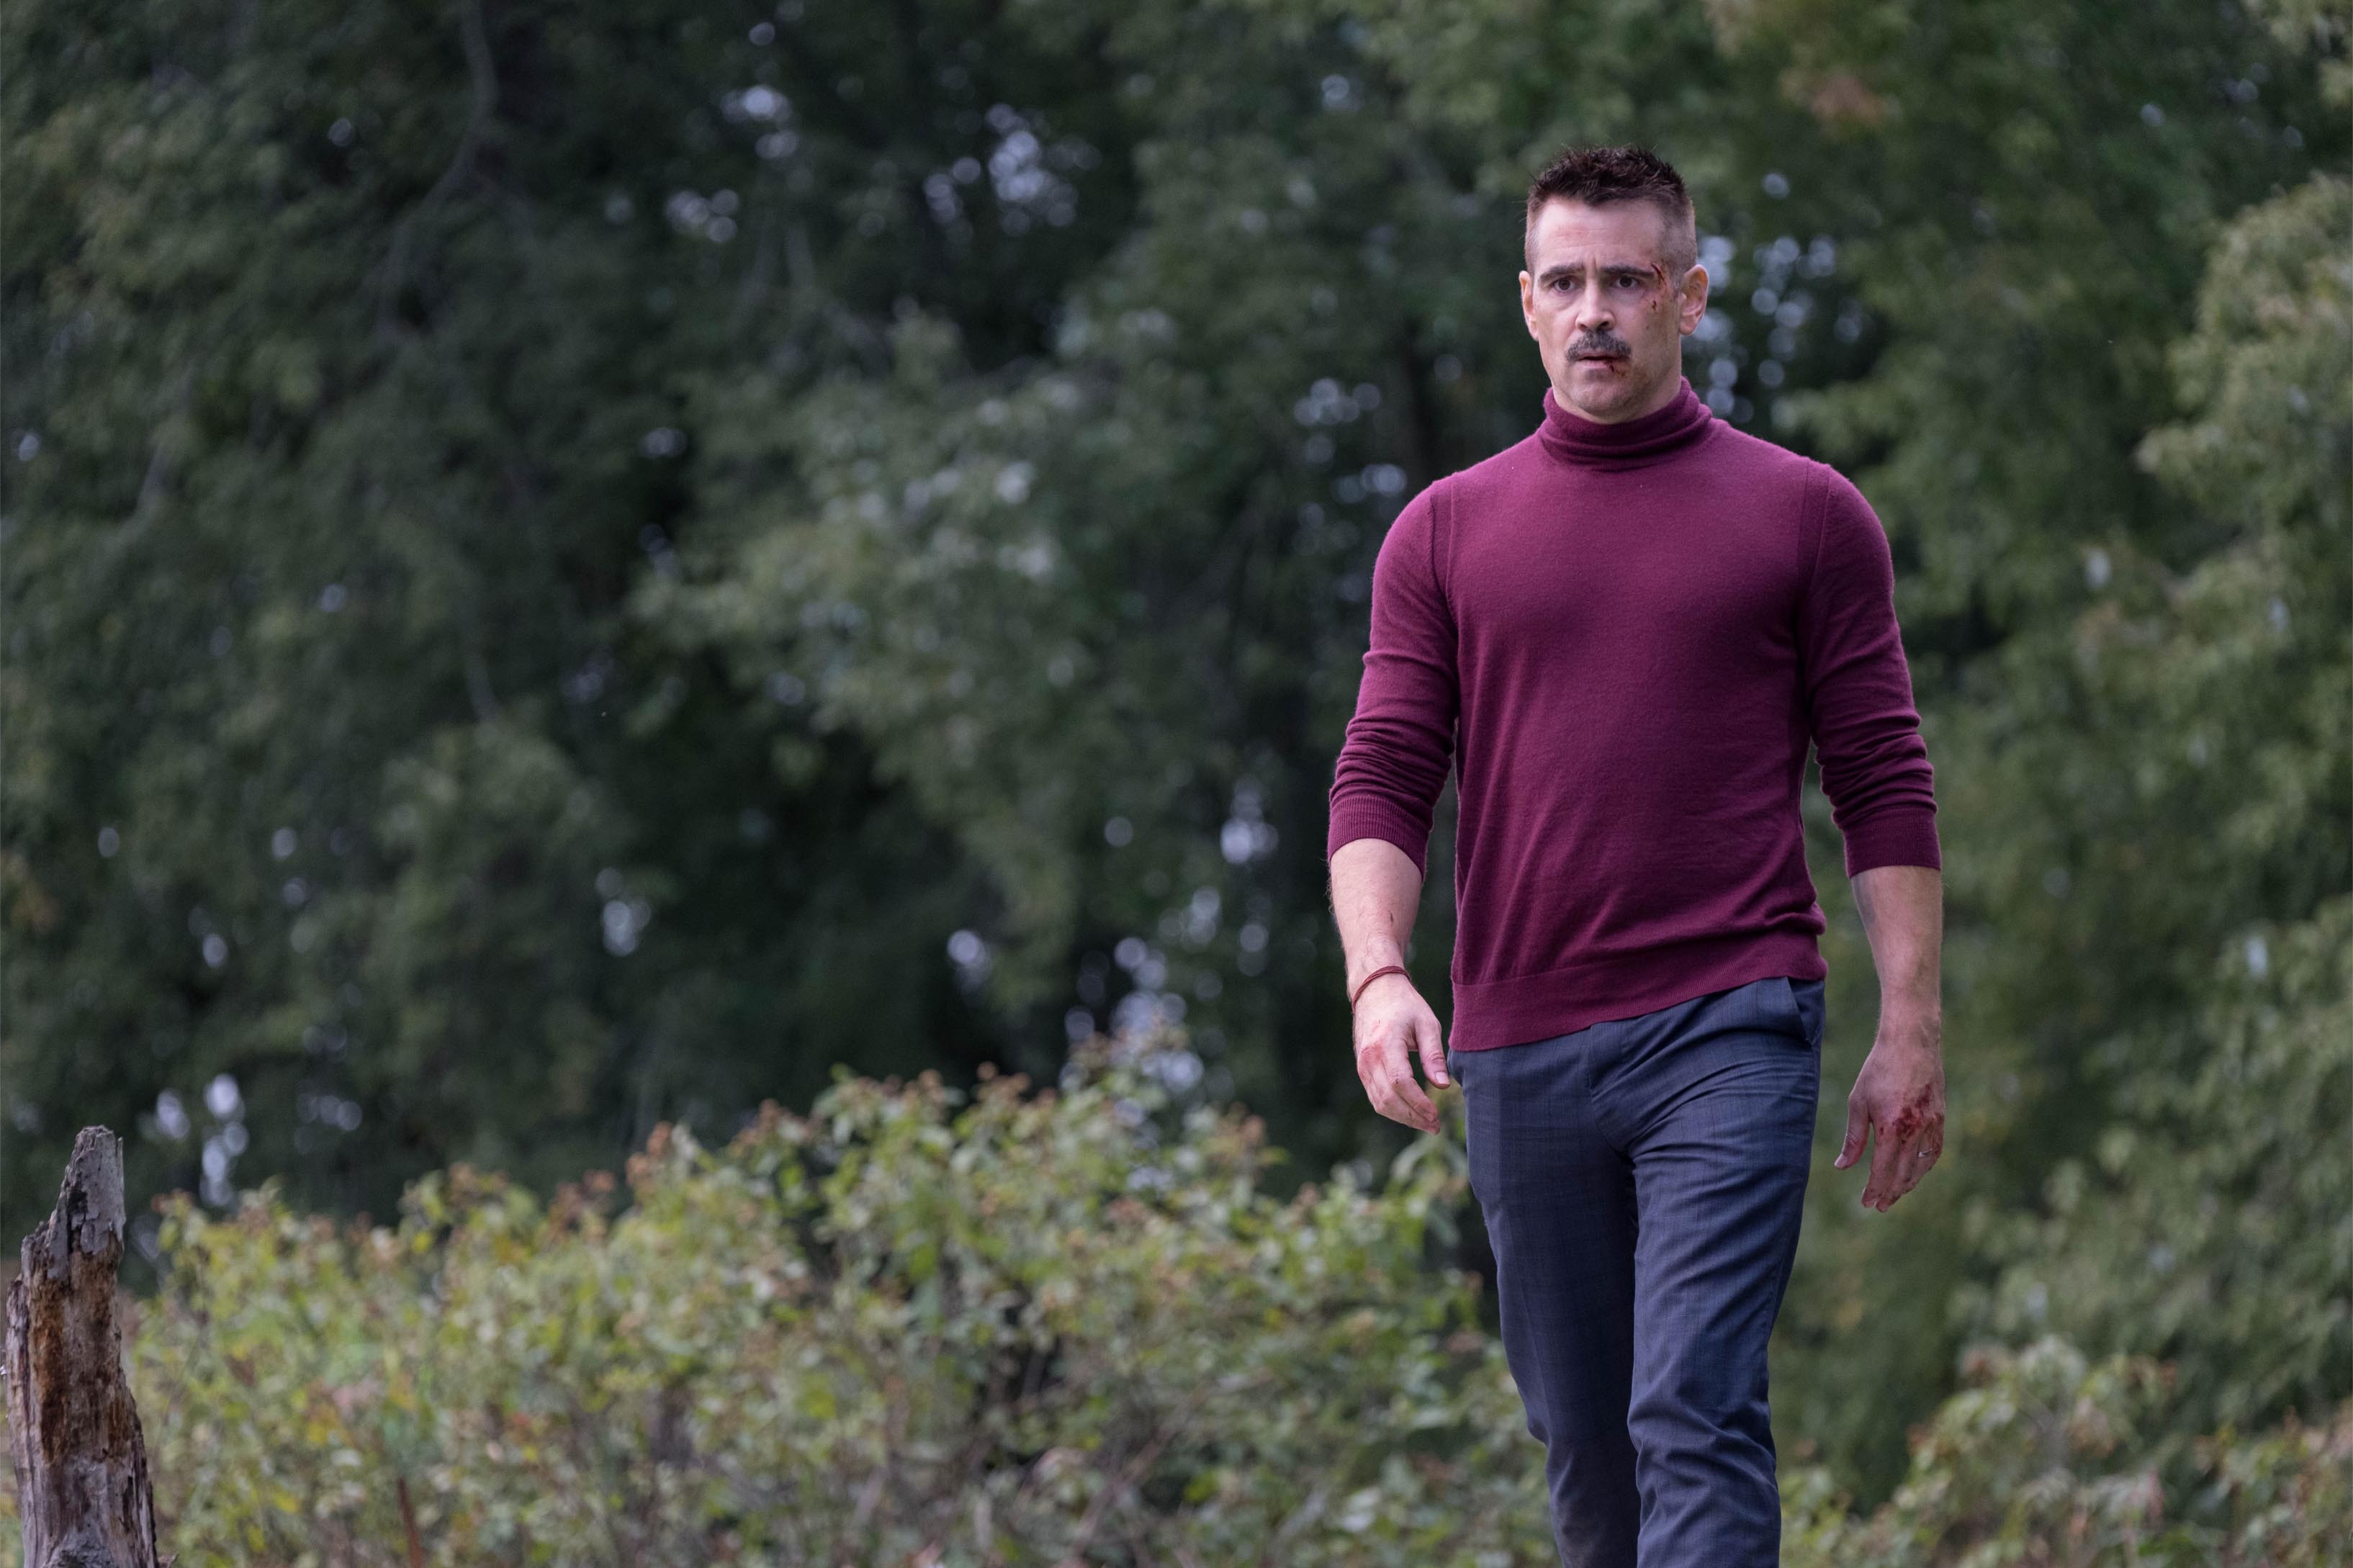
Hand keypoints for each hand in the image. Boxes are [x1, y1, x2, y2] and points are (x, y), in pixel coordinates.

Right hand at [1352, 971, 1447, 1134]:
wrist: (1374, 991)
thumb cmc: (1404, 1005)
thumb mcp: (1426, 1024)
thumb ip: (1433, 1055)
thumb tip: (1443, 1086)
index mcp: (1386, 1044)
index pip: (1401, 1083)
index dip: (1419, 1104)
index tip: (1436, 1116)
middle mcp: (1369, 1058)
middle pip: (1389, 1099)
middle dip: (1413, 1117)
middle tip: (1435, 1126)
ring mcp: (1362, 1065)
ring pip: (1380, 1103)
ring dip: (1403, 1118)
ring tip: (1426, 1123)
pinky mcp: (1362, 1069)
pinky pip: (1375, 1097)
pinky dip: (1393, 1109)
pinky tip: (1411, 1112)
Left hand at [1834, 1012, 1944, 1210]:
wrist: (1911, 1042)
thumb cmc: (1879, 1070)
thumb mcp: (1858, 1102)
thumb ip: (1853, 1139)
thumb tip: (1842, 1167)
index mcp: (1892, 1127)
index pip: (1883, 1170)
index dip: (1875, 1190)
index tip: (1867, 1203)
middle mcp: (1915, 1130)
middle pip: (1904, 1173)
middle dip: (1891, 1192)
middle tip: (1879, 1205)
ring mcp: (1932, 1124)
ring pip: (1922, 1165)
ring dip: (1909, 1183)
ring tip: (1895, 1193)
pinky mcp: (1941, 1117)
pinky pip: (1935, 1150)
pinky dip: (1925, 1165)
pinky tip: (1915, 1172)